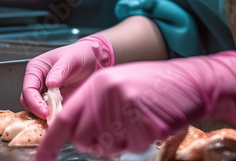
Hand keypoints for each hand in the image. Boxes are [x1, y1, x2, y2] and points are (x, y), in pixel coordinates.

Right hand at [21, 35, 114, 117]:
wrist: (92, 60)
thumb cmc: (79, 55)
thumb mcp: (71, 59)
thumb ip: (60, 70)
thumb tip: (49, 83)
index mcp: (35, 68)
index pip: (28, 89)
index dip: (34, 102)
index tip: (45, 112)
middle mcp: (36, 81)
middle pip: (27, 101)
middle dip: (37, 111)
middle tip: (50, 117)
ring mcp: (43, 92)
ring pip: (35, 109)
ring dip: (43, 115)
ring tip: (56, 117)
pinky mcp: (52, 101)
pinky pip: (47, 112)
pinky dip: (51, 116)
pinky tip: (60, 117)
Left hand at [35, 51, 235, 160]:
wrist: (193, 82)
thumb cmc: (158, 87)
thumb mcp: (120, 86)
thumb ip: (95, 106)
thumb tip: (76, 133)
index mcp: (98, 84)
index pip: (65, 119)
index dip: (50, 142)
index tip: (42, 159)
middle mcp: (106, 94)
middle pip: (85, 139)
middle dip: (98, 144)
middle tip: (120, 131)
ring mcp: (125, 108)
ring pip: (109, 147)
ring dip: (123, 142)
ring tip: (140, 121)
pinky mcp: (143, 122)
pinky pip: (133, 148)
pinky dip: (143, 142)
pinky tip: (153, 123)